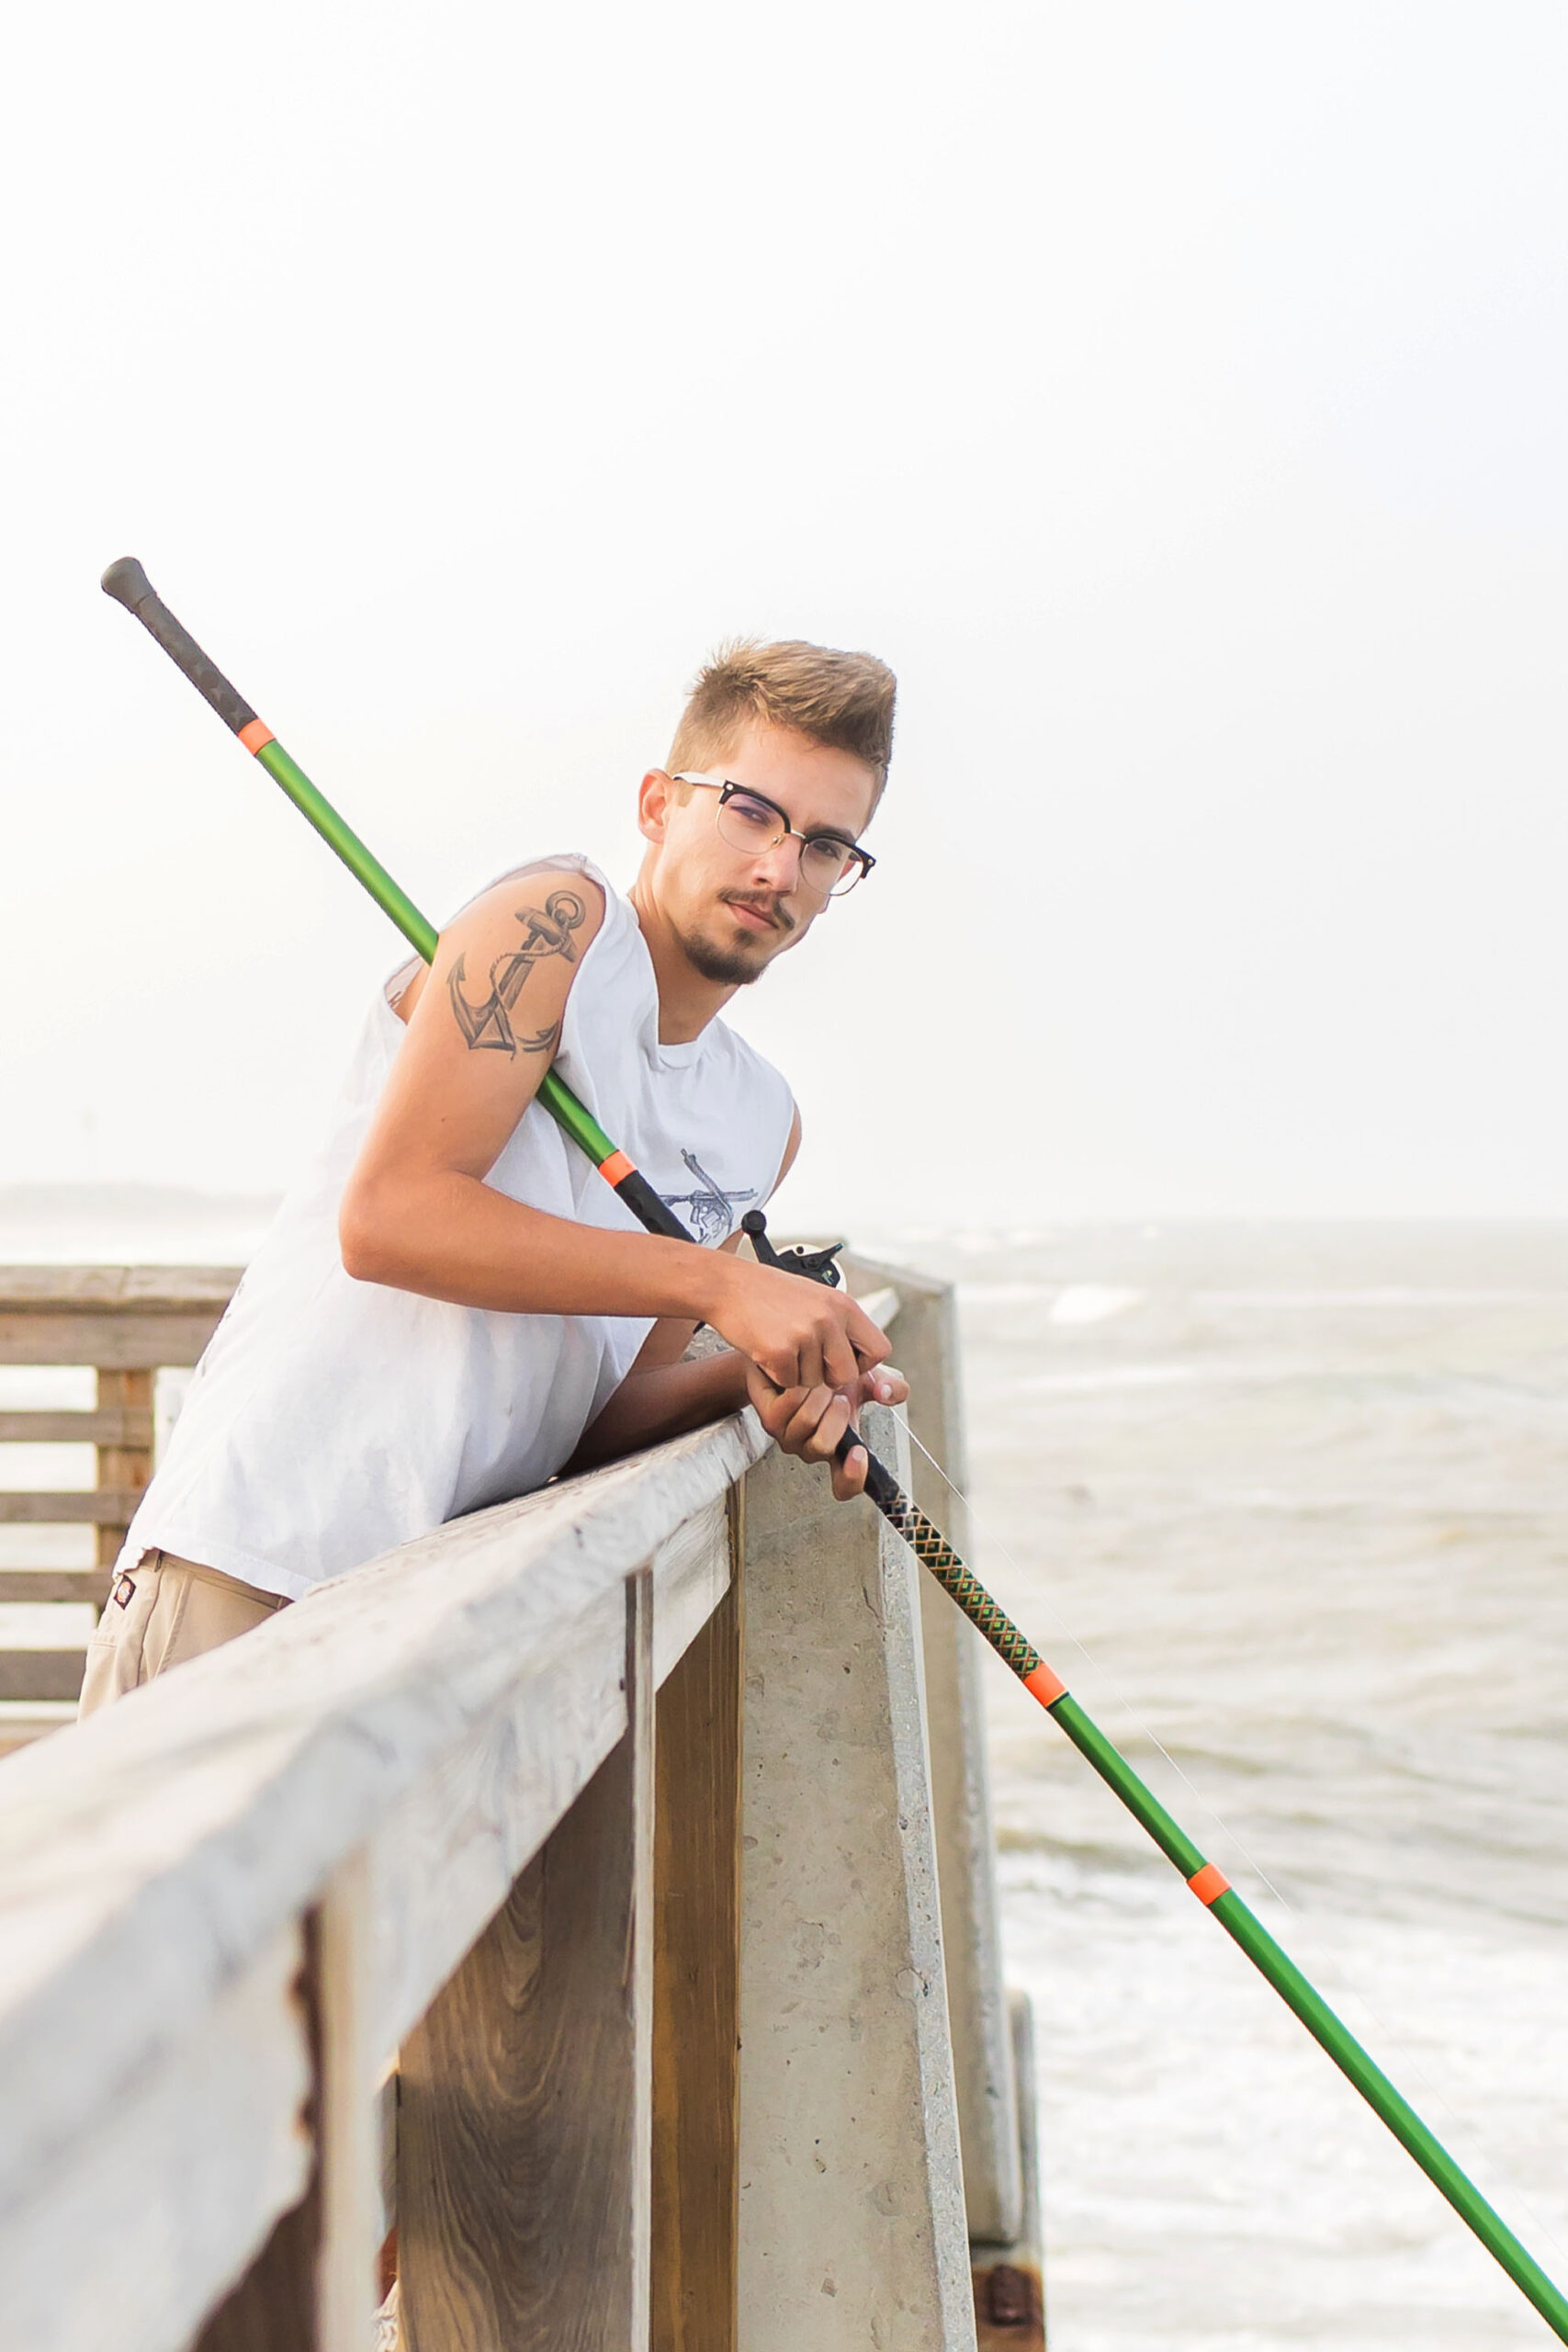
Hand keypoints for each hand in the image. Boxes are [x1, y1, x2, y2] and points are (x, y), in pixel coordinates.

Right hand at [707, 1257, 892, 1392]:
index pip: (879, 1349)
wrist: (726, 1285)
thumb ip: (839, 1322)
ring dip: (796, 1373)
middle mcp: (829, 1319)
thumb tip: (859, 1354)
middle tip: (805, 1362)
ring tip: (780, 1346)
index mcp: (843, 1305)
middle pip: (847, 1374)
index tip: (841, 1361)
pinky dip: (777, 1375)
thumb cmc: (767, 1292)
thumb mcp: (815, 1297)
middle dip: (827, 1377)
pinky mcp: (780, 1351)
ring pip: (814, 1382)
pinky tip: (767, 1351)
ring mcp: (805, 1335)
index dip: (862, 1364)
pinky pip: (789, 1383)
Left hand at [744, 1359, 909, 1500]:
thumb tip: (887, 1393)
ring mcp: (789, 1437)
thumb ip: (890, 1388)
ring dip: (818, 1397)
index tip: (861, 1453)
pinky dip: (799, 1389)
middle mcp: (812, 1448)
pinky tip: (802, 1378)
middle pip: (823, 1449)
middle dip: (835, 1416)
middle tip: (838, 1393)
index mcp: (840, 1448)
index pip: (845, 1485)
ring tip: (820, 1380)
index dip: (854, 1478)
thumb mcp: (869, 1379)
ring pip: (806, 1425)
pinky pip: (787, 1408)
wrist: (794, 1354)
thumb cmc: (831, 1373)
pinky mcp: (769, 1420)